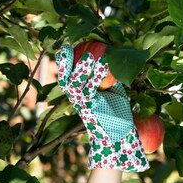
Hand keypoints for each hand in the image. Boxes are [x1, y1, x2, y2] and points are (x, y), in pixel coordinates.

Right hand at [56, 43, 148, 171]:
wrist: (119, 136)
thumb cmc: (117, 115)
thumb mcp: (112, 93)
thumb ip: (109, 80)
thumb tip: (114, 62)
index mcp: (79, 95)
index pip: (67, 77)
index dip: (64, 63)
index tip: (66, 48)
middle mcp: (77, 99)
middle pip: (65, 79)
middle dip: (64, 63)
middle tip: (66, 46)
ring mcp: (82, 103)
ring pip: (75, 82)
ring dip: (82, 67)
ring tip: (90, 54)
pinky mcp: (90, 107)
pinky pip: (91, 88)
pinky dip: (97, 75)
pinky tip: (103, 64)